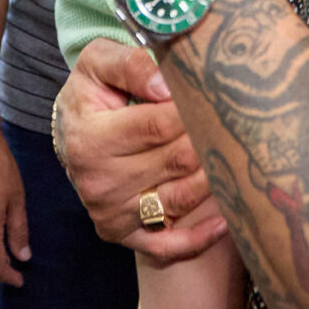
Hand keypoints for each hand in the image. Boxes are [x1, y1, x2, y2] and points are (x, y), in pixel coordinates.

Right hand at [55, 39, 223, 261]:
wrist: (72, 135)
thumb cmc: (92, 95)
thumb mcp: (97, 64)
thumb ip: (130, 64)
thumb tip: (166, 84)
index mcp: (90, 139)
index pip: (157, 125)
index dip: (191, 110)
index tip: (213, 97)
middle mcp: (98, 182)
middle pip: (176, 161)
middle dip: (208, 139)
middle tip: (236, 123)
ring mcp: (111, 212)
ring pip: (181, 198)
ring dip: (214, 178)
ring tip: (235, 155)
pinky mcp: (124, 235)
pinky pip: (168, 244)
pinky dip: (200, 236)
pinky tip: (225, 219)